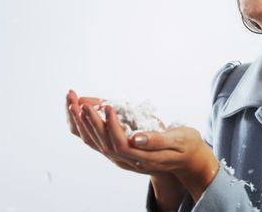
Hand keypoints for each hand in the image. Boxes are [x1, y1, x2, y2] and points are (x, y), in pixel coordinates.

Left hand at [65, 89, 217, 200]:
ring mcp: (122, 158)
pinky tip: (79, 112)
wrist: (187, 160)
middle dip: (89, 121)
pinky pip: (97, 141)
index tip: (107, 106)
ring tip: (73, 102)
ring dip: (82, 123)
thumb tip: (136, 138)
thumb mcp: (178, 140)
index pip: (120, 144)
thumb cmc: (185, 146)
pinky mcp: (119, 152)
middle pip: (102, 143)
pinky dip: (86, 127)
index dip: (111, 126)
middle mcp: (129, 161)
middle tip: (79, 101)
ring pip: (96, 143)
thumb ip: (157, 140)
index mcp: (143, 158)